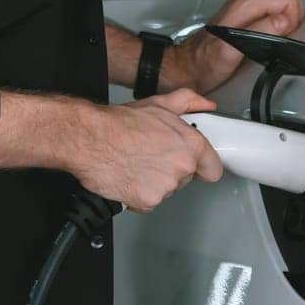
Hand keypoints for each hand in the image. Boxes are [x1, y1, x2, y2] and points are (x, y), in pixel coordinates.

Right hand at [73, 88, 223, 212]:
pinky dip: (138, 194)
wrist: (90, 138)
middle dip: (172, 169)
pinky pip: (148, 202)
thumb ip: (189, 102)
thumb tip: (204, 105)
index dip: (203, 166)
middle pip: (186, 178)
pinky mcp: (147, 201)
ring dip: (154, 182)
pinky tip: (129, 176)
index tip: (197, 165)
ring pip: (166, 190)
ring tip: (137, 163)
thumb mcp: (159, 104)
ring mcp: (166, 186)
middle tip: (152, 156)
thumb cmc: (120, 123)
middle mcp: (182, 166)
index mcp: (190, 144)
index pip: (214, 168)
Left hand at [165, 0, 304, 93]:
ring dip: (289, 14)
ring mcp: (245, 7)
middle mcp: (244, 2)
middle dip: (295, 11)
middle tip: (288, 32)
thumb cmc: (203, 64)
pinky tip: (273, 35)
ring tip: (280, 35)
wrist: (185, 68)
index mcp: (243, 7)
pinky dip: (281, 18)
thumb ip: (259, 33)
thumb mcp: (230, 52)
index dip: (293, 16)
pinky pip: (273, 6)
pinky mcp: (246, 15)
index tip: (286, 34)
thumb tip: (283, 22)